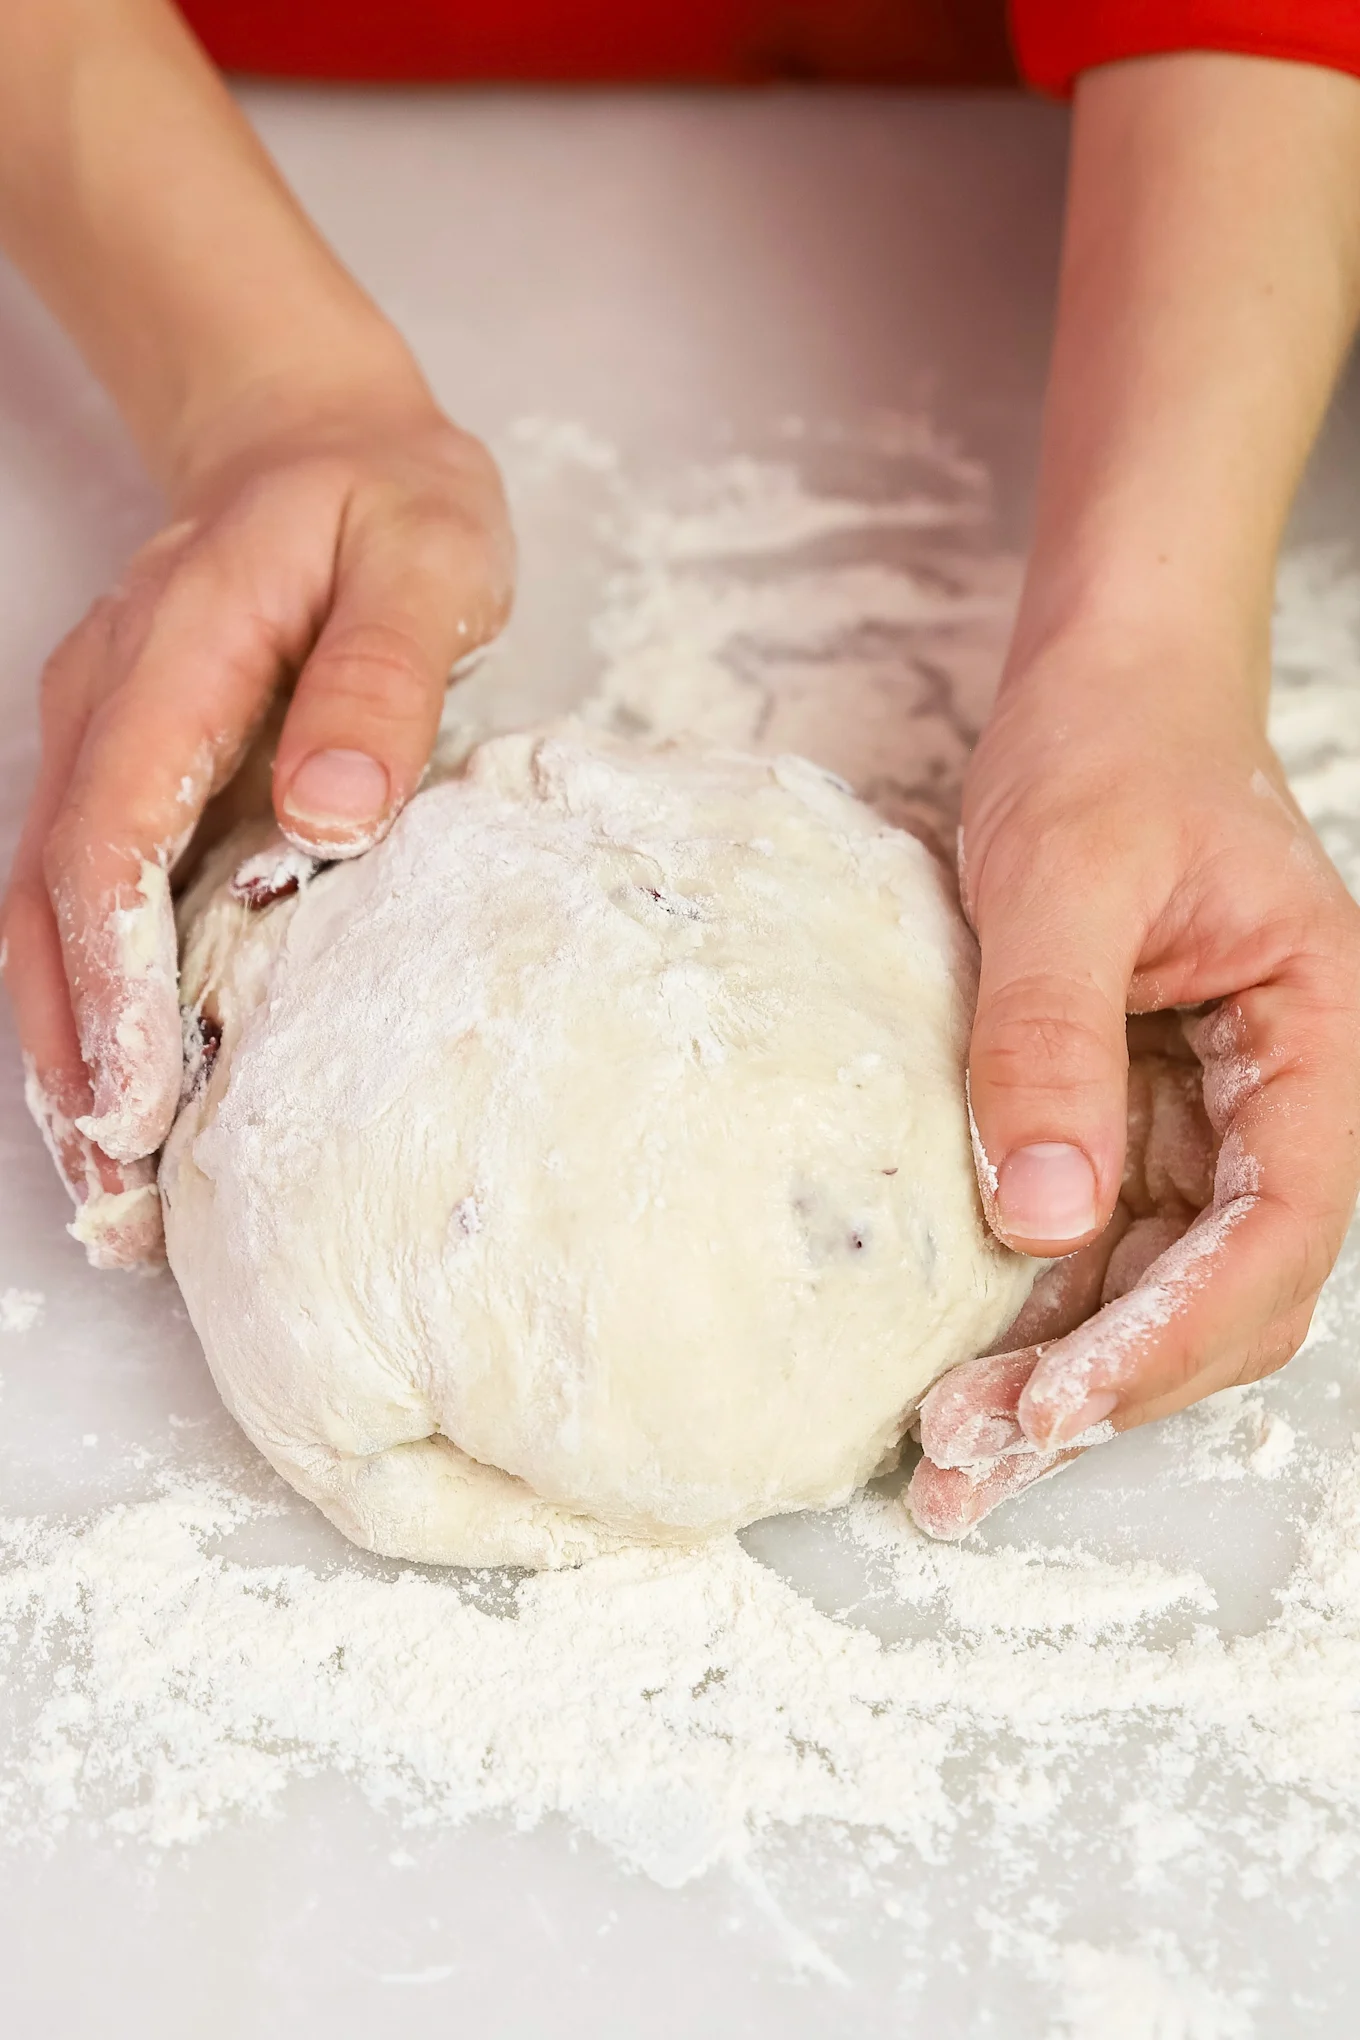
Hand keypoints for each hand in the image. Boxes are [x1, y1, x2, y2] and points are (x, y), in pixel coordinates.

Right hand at [2, 385, 512, 1265]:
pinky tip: (126, 1080)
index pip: (112, 831)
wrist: (319, 441)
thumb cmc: (386, 503)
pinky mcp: (124, 764)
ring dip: (65, 1040)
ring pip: (47, 906)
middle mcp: (108, 701)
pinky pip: (85, 891)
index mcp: (175, 651)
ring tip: (108, 1178)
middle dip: (68, 1046)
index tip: (131, 1094)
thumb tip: (333, 816)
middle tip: (112, 1191)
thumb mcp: (425, 557)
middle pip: (50, 894)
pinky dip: (90, 993)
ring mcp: (101, 732)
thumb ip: (380, 677)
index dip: (110, 973)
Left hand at [907, 625, 1359, 1537]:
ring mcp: (1204, 1119)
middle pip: (1226, 1288)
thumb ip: (1054, 1037)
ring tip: (952, 1453)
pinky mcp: (1131, 1120)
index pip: (1280, 1227)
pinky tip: (958, 1366)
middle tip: (979, 1458)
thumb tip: (1042, 1220)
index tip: (1066, 1401)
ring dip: (1066, 1374)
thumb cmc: (1110, 749)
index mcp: (1316, 1040)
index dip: (1180, 1333)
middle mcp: (1277, 1101)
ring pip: (1158, 1285)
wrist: (1106, 691)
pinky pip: (1098, 1239)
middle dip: (1114, 1385)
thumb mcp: (1066, 875)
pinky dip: (1037, 1311)